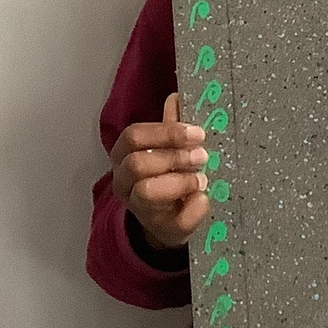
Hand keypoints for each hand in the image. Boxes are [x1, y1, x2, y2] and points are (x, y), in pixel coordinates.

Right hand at [110, 93, 211, 251]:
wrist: (166, 221)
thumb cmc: (166, 178)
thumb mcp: (167, 150)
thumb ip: (170, 128)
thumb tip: (176, 98)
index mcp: (123, 156)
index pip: (133, 137)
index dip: (166, 133)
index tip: (196, 133)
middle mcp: (123, 182)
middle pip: (136, 163)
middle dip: (173, 156)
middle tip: (202, 156)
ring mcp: (138, 209)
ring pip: (147, 191)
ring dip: (180, 181)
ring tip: (203, 179)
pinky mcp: (160, 229)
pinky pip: (177, 220)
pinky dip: (195, 208)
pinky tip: (203, 199)